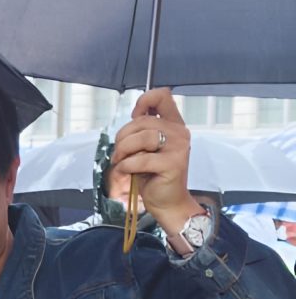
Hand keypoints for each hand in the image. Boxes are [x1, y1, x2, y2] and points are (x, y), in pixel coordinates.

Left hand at [110, 88, 202, 234]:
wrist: (167, 202)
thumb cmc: (153, 176)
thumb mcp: (145, 149)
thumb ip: (142, 131)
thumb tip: (133, 115)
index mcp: (173, 124)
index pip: (162, 96)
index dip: (144, 101)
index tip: (134, 116)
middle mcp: (179, 132)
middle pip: (142, 121)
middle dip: (122, 137)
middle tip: (118, 154)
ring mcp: (178, 147)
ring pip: (142, 137)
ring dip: (123, 151)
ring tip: (120, 162)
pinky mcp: (173, 164)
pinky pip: (140, 159)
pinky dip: (126, 166)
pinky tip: (125, 172)